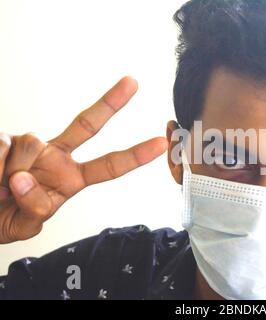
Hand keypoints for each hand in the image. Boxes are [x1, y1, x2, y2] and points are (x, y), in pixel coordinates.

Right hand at [0, 76, 167, 242]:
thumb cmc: (3, 217)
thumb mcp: (23, 225)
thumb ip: (33, 208)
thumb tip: (23, 178)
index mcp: (71, 179)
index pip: (108, 166)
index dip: (134, 156)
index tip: (160, 144)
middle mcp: (55, 156)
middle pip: (87, 126)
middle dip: (111, 104)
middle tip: (133, 82)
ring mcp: (31, 145)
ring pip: (30, 144)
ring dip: (10, 173)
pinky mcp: (3, 138)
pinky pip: (1, 146)